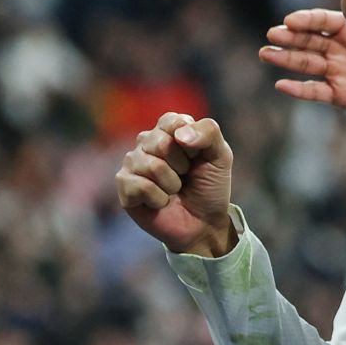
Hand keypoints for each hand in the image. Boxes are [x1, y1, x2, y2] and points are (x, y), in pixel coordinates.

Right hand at [115, 113, 237, 256]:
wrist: (204, 223)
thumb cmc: (209, 187)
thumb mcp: (221, 156)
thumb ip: (209, 132)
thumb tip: (179, 135)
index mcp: (168, 130)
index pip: (171, 121)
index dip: (190, 143)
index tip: (196, 157)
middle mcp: (146, 143)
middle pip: (160, 142)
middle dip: (181, 165)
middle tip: (185, 176)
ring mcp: (132, 164)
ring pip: (151, 165)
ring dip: (171, 184)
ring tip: (174, 190)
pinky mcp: (125, 186)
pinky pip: (141, 186)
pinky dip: (159, 199)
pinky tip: (161, 202)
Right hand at [260, 9, 345, 116]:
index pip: (323, 21)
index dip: (307, 20)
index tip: (291, 20)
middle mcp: (341, 47)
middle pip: (309, 40)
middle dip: (290, 37)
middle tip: (272, 34)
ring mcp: (339, 70)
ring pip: (307, 63)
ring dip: (286, 58)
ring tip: (267, 53)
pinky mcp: (341, 94)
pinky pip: (316, 91)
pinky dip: (298, 89)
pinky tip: (281, 84)